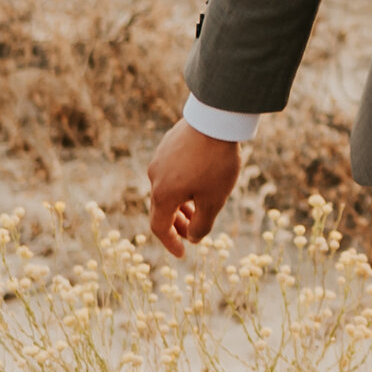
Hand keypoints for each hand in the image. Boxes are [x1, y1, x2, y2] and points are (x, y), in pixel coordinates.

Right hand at [147, 123, 240, 257]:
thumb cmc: (216, 163)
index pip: (159, 228)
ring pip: (166, 189)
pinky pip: (171, 172)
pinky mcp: (168, 144)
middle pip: (161, 208)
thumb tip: (193, 238)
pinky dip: (181, 185)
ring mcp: (159, 158)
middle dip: (177, 224)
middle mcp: (155, 177)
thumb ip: (201, 225)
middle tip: (194, 232)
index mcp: (163, 194)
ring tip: (198, 208)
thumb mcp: (214, 200)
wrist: (216, 118)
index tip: (183, 253)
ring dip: (180, 204)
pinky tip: (200, 180)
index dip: (170, 243)